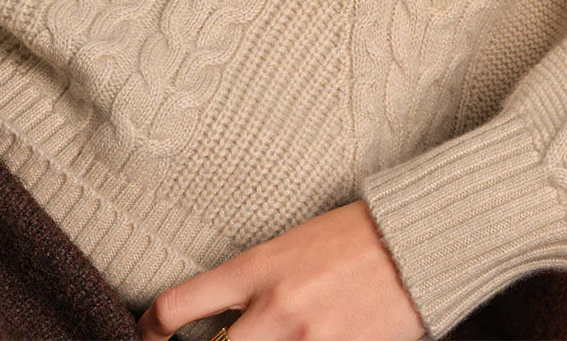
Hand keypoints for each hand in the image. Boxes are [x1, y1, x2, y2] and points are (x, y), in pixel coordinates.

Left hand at [133, 199, 427, 340]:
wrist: (419, 241)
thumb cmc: (358, 235)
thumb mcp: (295, 244)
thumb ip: (256, 282)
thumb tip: (223, 322)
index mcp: (259, 267)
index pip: (178, 305)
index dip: (149, 331)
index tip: (147, 336)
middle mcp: (275, 309)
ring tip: (272, 337)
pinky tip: (314, 340)